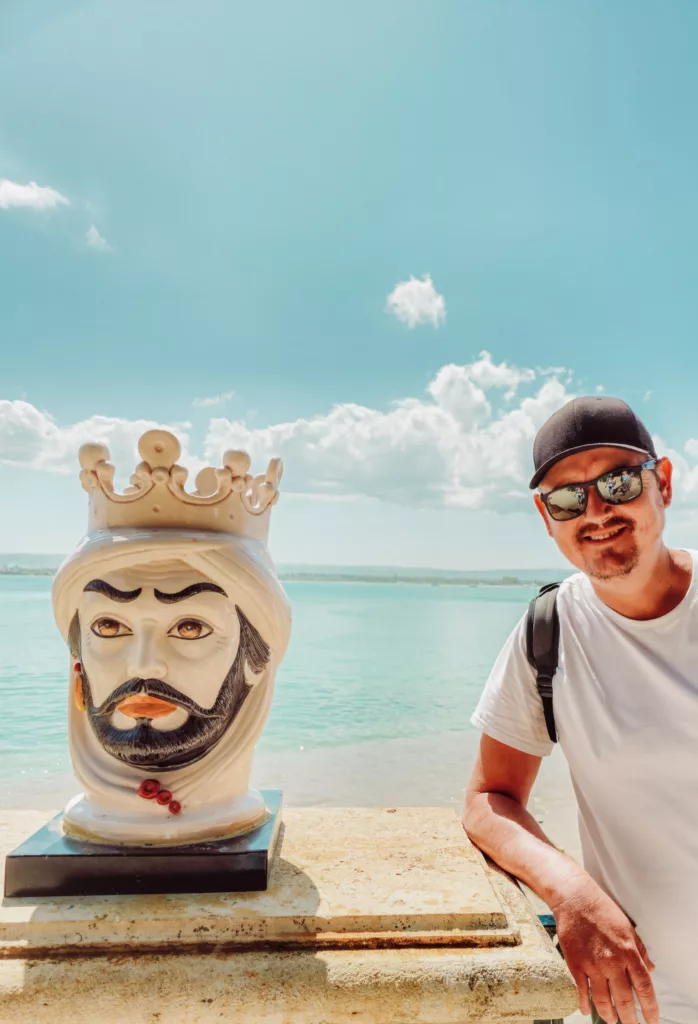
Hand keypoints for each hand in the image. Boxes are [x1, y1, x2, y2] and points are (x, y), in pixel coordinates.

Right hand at [550, 872, 657, 1023]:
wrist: (575, 899)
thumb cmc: (603, 910)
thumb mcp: (628, 928)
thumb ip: (640, 950)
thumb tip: (650, 969)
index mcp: (629, 953)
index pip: (644, 988)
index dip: (650, 1008)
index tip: (652, 1020)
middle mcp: (612, 962)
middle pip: (625, 1000)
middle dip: (630, 1018)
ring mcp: (593, 965)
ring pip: (603, 1001)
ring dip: (609, 1015)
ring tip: (612, 1020)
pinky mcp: (575, 965)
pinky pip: (581, 991)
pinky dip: (584, 1004)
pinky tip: (586, 1010)